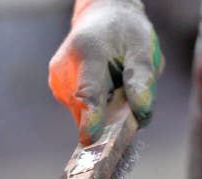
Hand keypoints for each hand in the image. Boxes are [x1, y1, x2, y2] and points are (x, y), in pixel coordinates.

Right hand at [48, 0, 164, 144]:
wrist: (102, 17)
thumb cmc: (125, 33)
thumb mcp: (143, 48)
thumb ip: (143, 80)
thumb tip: (141, 113)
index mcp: (88, 52)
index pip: (88, 92)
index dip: (91, 118)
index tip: (89, 138)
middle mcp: (65, 68)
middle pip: (86, 109)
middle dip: (108, 116)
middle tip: (126, 97)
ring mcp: (58, 80)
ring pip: (83, 113)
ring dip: (103, 110)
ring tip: (114, 85)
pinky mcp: (57, 89)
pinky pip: (80, 110)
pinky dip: (95, 107)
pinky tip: (104, 88)